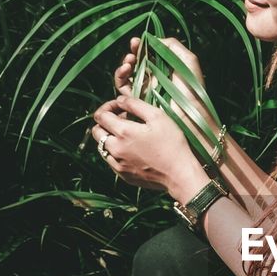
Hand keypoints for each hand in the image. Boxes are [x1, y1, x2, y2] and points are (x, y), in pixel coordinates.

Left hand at [91, 95, 208, 198]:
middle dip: (105, 122)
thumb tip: (120, 100)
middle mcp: (115, 149)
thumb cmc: (172, 144)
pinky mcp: (123, 175)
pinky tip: (132, 150)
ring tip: (128, 136)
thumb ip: (135, 105)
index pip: (100, 115)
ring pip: (102, 147)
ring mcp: (117, 164)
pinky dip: (116, 152)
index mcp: (123, 132)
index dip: (108, 107)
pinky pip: (111, 160)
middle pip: (96, 131)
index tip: (120, 107)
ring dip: (110, 138)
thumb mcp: (158, 117)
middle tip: (123, 121)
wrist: (180, 174)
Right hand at [113, 36, 218, 135]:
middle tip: (133, 46)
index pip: (148, 56)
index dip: (141, 47)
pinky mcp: (137, 101)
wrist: (188, 113)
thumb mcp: (187, 61)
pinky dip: (120, 77)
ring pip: (127, 75)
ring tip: (128, 59)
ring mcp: (144, 90)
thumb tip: (154, 39)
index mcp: (164, 70)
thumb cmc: (191, 88)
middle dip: (132, 53)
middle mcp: (153, 79)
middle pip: (136, 64)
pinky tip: (125, 69)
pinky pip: (123, 88)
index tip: (137, 41)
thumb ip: (172, 46)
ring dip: (124, 64)